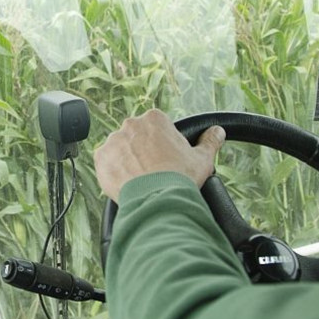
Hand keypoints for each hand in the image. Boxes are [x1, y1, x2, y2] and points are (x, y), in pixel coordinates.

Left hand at [93, 109, 225, 200]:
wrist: (157, 199)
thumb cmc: (180, 177)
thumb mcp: (202, 159)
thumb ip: (210, 142)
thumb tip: (217, 132)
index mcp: (154, 119)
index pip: (156, 128)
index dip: (162, 145)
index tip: (165, 159)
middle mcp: (131, 125)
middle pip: (136, 137)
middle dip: (143, 151)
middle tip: (153, 171)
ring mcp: (113, 140)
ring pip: (120, 149)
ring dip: (127, 161)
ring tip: (139, 179)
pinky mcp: (101, 157)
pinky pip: (106, 162)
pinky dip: (113, 171)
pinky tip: (126, 182)